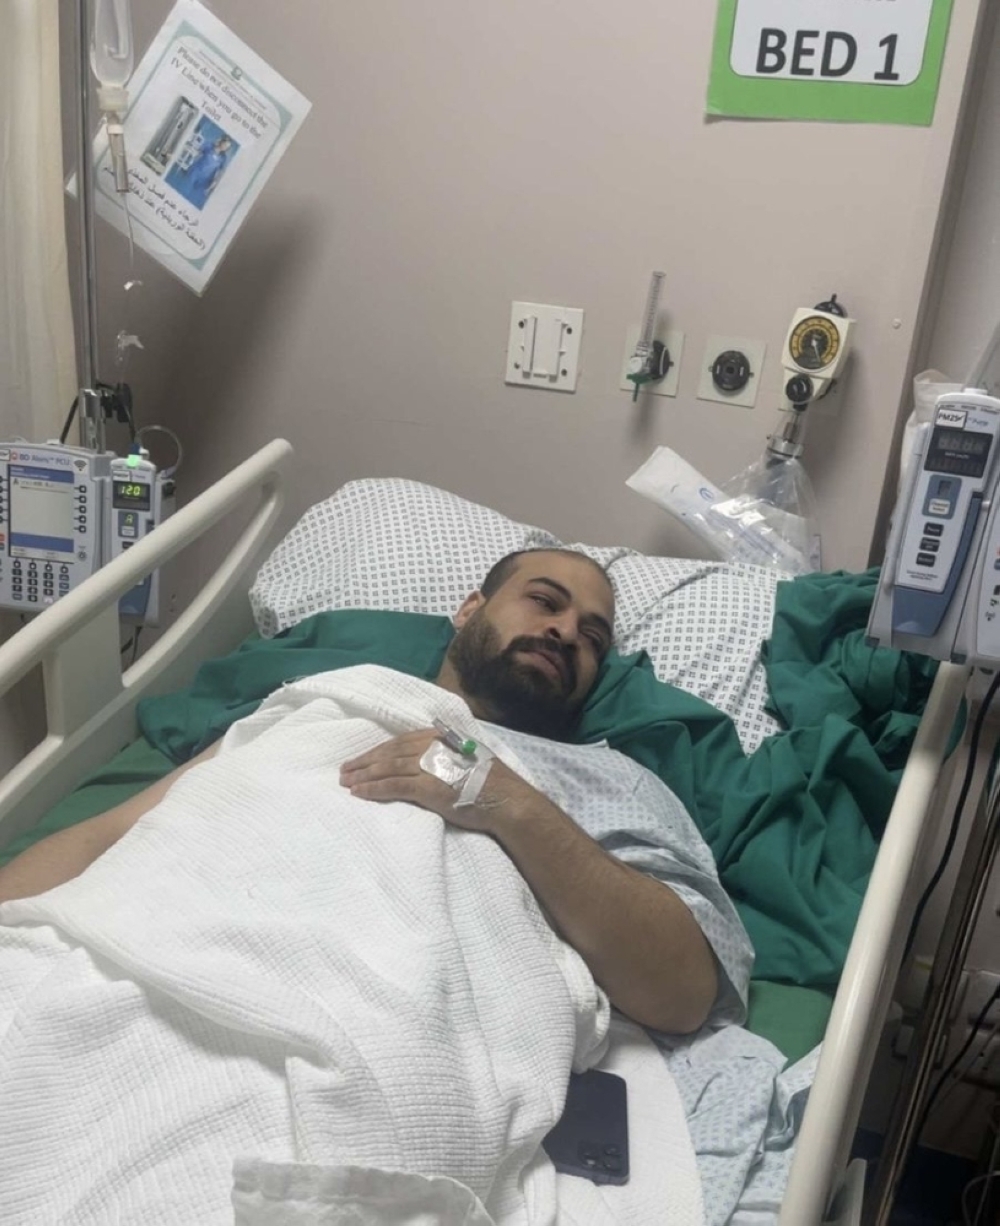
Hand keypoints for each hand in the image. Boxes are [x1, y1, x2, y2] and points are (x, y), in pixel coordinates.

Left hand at [339, 729, 536, 832]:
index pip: (401, 741)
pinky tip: (359, 793)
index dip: (379, 750)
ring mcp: (430, 767)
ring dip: (363, 775)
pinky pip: (393, 786)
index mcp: (441, 738)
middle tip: (345, 770)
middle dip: (365, 761)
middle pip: (390, 752)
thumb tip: (429, 760)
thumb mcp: (468, 758)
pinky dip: (373, 789)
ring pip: (387, 768)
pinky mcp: (429, 788)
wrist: (508, 801)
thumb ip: (447, 754)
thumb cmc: (493, 784)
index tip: (363, 758)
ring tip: (346, 782)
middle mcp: (433, 747)